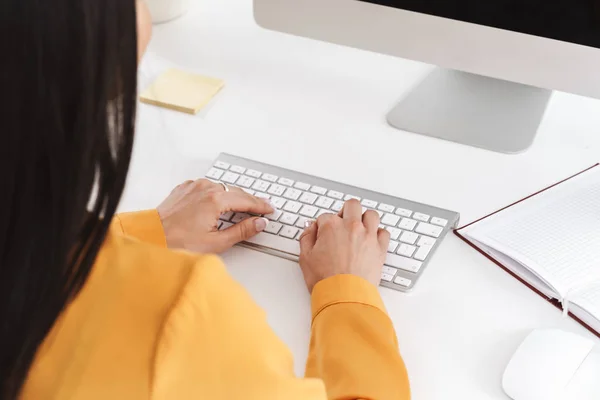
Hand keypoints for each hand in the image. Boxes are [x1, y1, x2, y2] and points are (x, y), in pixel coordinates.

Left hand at [157, 179, 273, 253]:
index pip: (246, 200)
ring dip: (232, 197)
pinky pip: (206, 187)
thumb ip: (242, 231)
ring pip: (221, 188)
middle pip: (236, 192)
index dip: (261, 206)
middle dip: (249, 201)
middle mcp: (205, 188)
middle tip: (260, 209)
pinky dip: (215, 194)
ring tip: (241, 208)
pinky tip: (218, 204)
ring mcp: (194, 186)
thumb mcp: (216, 242)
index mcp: (215, 199)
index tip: (270, 209)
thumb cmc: (178, 242)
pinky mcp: (185, 188)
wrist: (151, 237)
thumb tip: (259, 223)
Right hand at [298, 199, 389, 291]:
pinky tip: (372, 240)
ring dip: (365, 218)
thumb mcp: (305, 258)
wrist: (344, 295)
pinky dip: (379, 234)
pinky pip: (384, 232)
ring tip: (360, 228)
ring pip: (371, 214)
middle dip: (346, 211)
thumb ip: (306, 238)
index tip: (322, 235)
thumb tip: (310, 228)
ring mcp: (368, 236)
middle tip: (343, 222)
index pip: (325, 216)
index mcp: (331, 227)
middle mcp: (351, 227)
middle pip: (352, 205)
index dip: (322, 226)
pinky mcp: (380, 248)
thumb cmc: (326, 280)